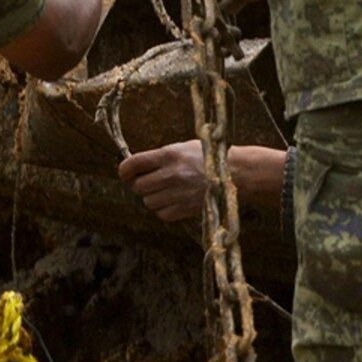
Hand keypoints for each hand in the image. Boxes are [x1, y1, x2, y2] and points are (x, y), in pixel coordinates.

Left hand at [118, 141, 286, 222]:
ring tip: (167, 191)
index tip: (126, 174)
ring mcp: (177, 193)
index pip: (132, 164)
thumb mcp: (184, 148)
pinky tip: (175, 201)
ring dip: (153, 198)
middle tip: (151, 182)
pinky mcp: (184, 209)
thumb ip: (161, 157)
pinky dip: (165, 210)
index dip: (125, 170)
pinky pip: (162, 214)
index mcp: (168, 154)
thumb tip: (138, 168)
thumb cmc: (210, 156)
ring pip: (148, 202)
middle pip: (138, 186)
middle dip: (141, 185)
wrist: (236, 173)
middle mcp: (170, 174)